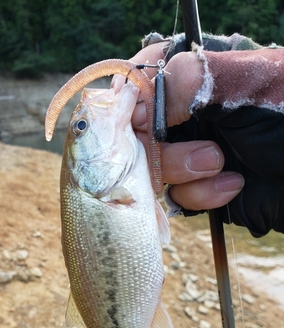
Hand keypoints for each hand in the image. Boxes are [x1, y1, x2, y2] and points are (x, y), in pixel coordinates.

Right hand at [112, 43, 243, 211]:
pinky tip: (231, 186)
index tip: (140, 117)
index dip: (132, 97)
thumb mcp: (250, 84)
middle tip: (197, 149)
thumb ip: (189, 81)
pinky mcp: (200, 187)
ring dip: (182, 171)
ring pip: (152, 167)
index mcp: (198, 76)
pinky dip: (200, 194)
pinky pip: (177, 196)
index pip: (143, 76)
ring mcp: (191, 152)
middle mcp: (188, 114)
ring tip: (218, 165)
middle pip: (138, 130)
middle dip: (161, 146)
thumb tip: (136, 108)